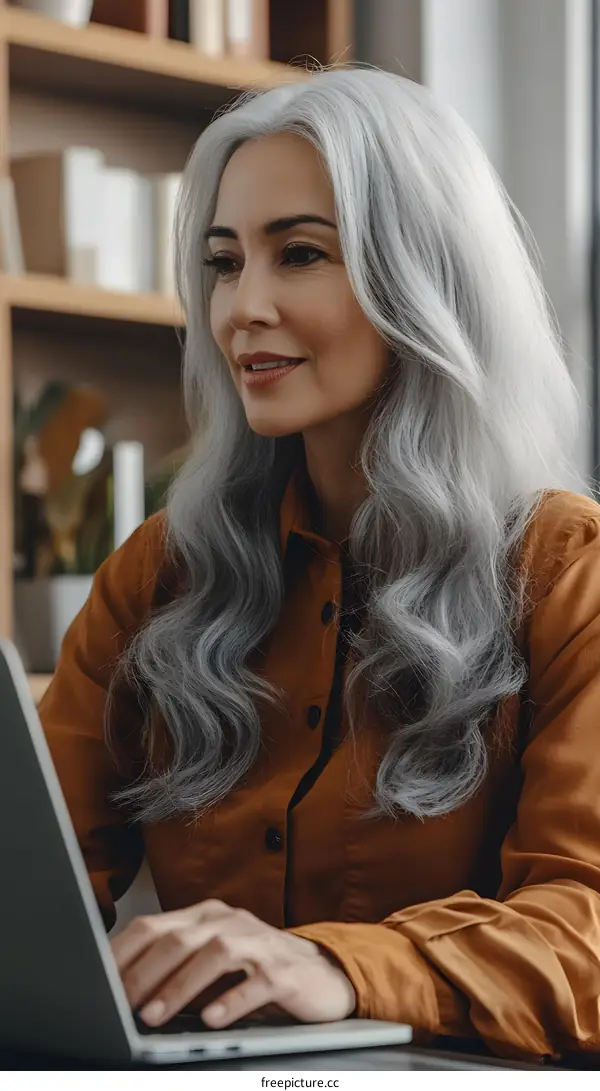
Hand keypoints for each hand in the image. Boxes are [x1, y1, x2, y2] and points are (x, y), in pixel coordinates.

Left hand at [111, 899, 356, 1028]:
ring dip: (179, 986)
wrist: (323, 974)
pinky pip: (257, 982)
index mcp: (206, 915)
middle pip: (179, 937)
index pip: (153, 925)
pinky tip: (212, 1019)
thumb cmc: (255, 970)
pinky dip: (232, 1000)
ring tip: (154, 1015)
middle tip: (118, 1003)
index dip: (122, 952)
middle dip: (143, 972)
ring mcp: (260, 942)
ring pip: (214, 954)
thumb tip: (122, 990)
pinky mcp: (286, 970)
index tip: (96, 981)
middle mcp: (230, 921)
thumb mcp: (212, 962)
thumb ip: (176, 966)